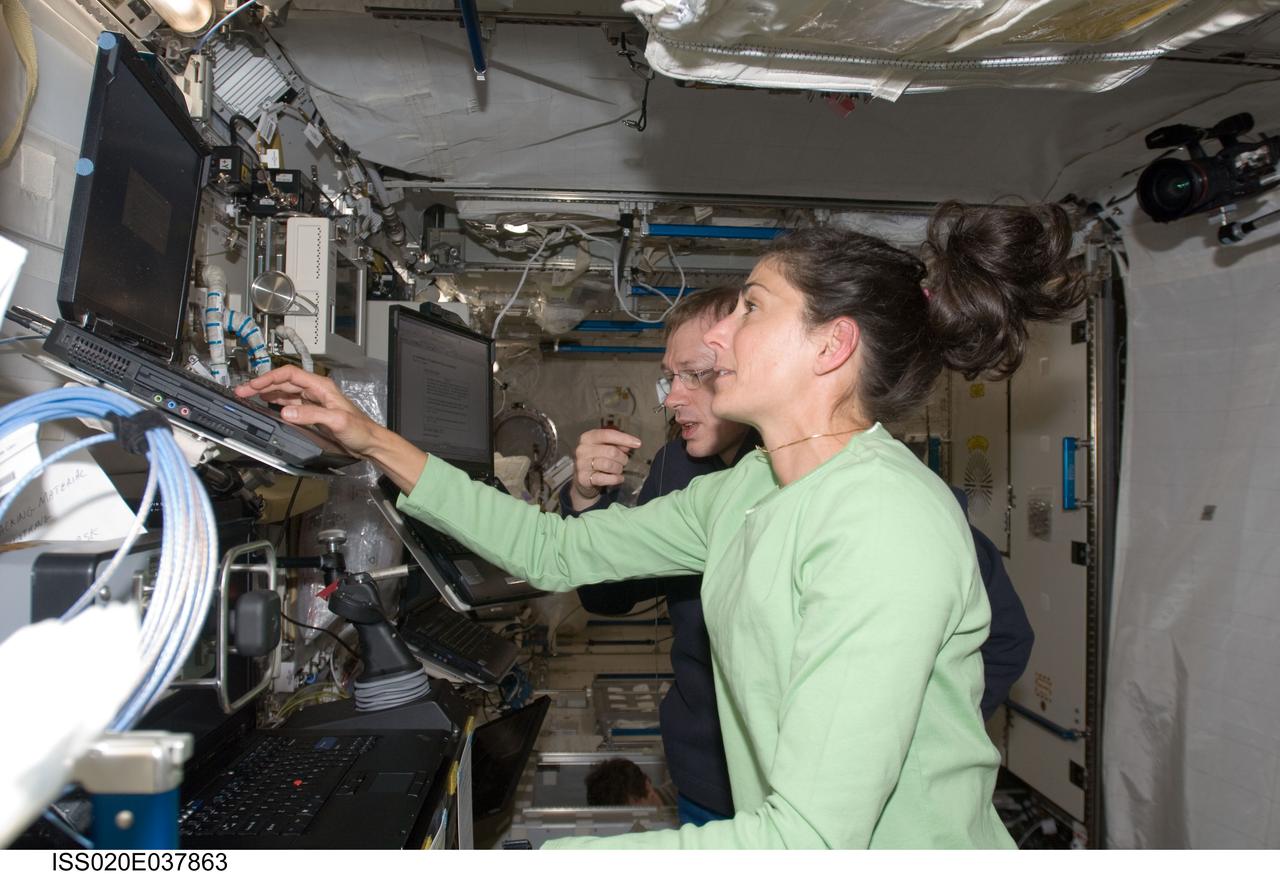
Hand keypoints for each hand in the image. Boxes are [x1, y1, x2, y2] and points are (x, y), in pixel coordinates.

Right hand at [234, 365, 384, 458]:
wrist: (370, 443)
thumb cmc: (361, 430)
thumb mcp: (336, 421)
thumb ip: (311, 415)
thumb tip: (286, 412)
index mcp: (321, 387)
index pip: (290, 375)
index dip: (269, 378)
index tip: (253, 385)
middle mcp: (316, 391)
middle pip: (284, 382)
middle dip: (262, 385)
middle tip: (243, 391)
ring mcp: (314, 402)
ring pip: (285, 392)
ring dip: (267, 393)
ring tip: (249, 396)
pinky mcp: (313, 413)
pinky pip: (290, 404)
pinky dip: (276, 403)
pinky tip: (267, 405)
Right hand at [570, 429, 641, 510]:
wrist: (583, 478)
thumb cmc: (597, 459)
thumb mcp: (605, 447)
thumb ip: (617, 444)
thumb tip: (630, 444)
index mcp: (587, 437)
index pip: (608, 434)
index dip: (624, 438)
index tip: (637, 443)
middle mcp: (582, 449)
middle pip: (611, 451)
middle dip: (622, 458)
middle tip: (624, 461)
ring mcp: (581, 464)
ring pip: (608, 465)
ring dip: (618, 468)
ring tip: (619, 469)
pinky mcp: (583, 478)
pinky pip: (604, 478)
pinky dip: (615, 479)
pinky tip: (619, 478)